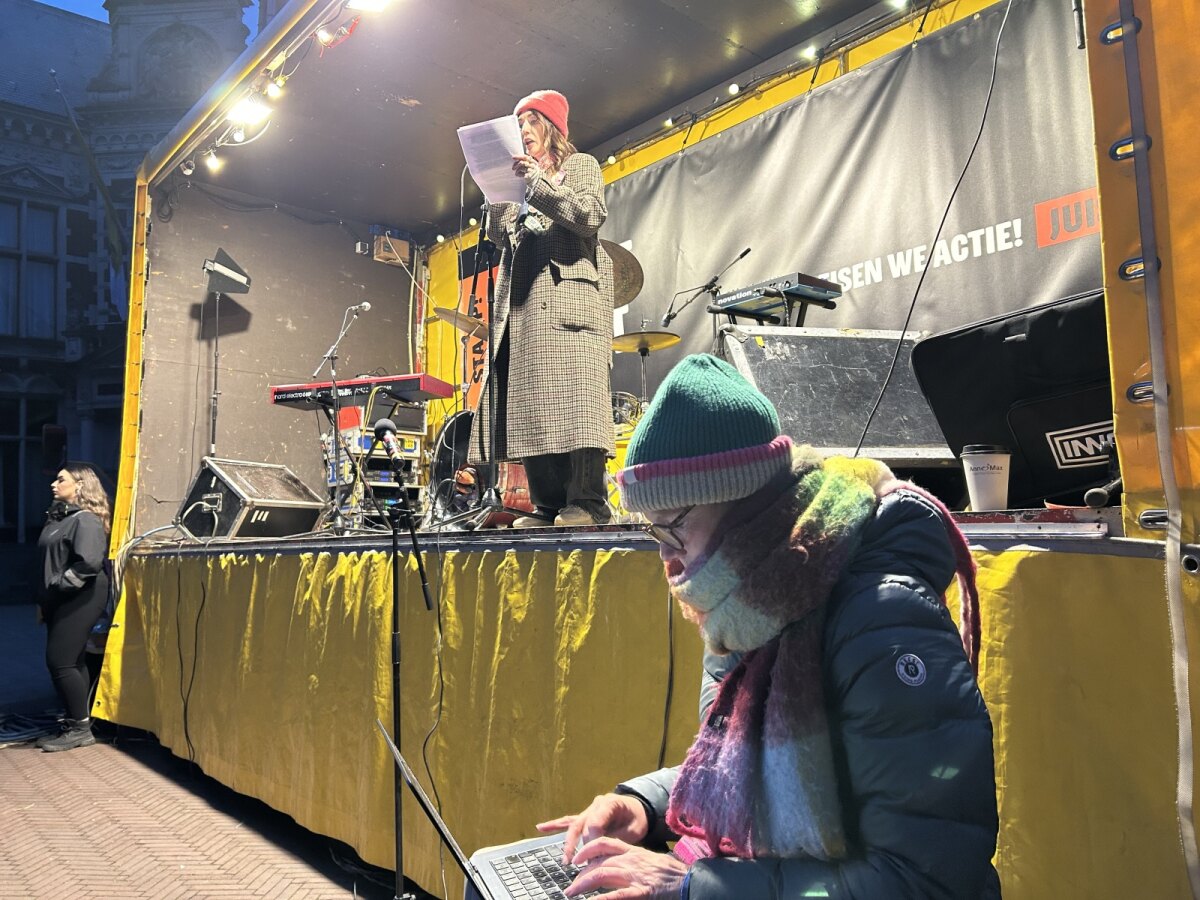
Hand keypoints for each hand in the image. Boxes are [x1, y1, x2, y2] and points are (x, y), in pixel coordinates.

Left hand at [511, 154, 540, 182]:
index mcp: (533, 161)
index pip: (525, 157)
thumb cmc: (530, 170)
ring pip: (522, 168)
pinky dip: (519, 174)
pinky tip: (518, 175)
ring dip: (517, 170)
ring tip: (516, 172)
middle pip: (523, 162)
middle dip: (516, 165)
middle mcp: (533, 165)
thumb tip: (513, 157)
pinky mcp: (530, 176)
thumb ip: (521, 160)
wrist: (536, 180)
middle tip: (513, 168)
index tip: (512, 157)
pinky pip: (522, 174)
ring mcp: (532, 171)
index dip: (519, 157)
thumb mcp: (527, 164)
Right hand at [536, 793, 650, 864]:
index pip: (595, 822)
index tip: (595, 857)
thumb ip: (615, 840)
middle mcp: (596, 805)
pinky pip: (568, 821)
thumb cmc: (637, 820)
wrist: (639, 809)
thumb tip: (600, 855)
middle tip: (576, 863)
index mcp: (609, 803)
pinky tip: (540, 827)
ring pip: (573, 825)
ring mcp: (588, 810)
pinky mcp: (584, 817)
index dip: (593, 840)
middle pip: (581, 825)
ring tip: (565, 859)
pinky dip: (554, 824)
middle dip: (577, 845)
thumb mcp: (632, 830)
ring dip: (568, 843)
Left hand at [565, 837, 687, 898]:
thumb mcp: (650, 862)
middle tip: (571, 886)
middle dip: (581, 874)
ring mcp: (635, 876)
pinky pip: (616, 895)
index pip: (605, 843)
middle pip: (598, 862)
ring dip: (582, 884)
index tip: (577, 858)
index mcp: (634, 852)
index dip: (587, 848)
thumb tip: (614, 868)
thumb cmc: (672, 875)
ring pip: (601, 875)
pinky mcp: (641, 892)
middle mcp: (632, 860)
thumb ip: (632, 863)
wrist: (691, 882)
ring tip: (571, 894)